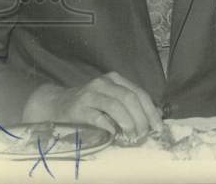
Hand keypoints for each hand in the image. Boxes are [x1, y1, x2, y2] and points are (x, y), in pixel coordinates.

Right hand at [22, 72, 162, 141]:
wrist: (57, 103)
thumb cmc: (89, 103)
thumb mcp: (110, 98)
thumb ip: (130, 104)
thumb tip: (154, 117)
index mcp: (116, 79)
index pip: (139, 93)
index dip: (151, 110)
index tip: (158, 127)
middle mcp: (104, 83)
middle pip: (129, 98)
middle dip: (141, 118)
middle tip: (144, 133)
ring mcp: (90, 94)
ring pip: (115, 105)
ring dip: (127, 122)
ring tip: (133, 135)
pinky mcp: (79, 108)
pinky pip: (98, 117)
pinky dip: (109, 125)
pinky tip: (115, 133)